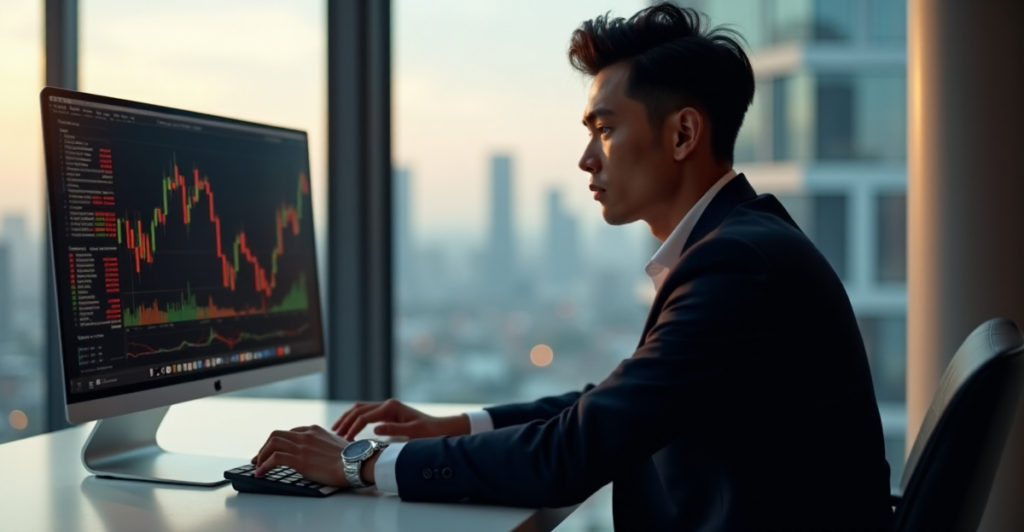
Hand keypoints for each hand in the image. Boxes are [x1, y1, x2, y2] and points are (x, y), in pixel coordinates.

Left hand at [251, 424, 350, 486]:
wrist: (355, 463)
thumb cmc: (351, 457)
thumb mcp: (338, 444)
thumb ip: (327, 444)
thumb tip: (325, 452)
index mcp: (315, 430)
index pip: (290, 432)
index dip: (279, 443)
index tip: (274, 451)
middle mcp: (306, 435)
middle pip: (276, 435)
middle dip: (265, 446)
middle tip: (260, 458)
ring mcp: (302, 446)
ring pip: (272, 443)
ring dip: (261, 455)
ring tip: (258, 466)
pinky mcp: (299, 460)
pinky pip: (275, 458)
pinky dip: (264, 465)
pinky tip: (260, 473)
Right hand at [332, 398, 470, 440]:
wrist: (441, 428)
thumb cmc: (429, 431)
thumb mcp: (414, 432)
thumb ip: (394, 429)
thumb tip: (375, 428)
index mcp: (391, 407)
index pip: (365, 416)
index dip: (353, 427)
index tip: (344, 439)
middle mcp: (387, 405)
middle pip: (359, 409)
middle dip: (345, 420)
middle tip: (333, 433)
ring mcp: (387, 408)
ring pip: (360, 409)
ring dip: (348, 418)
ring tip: (337, 430)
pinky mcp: (387, 414)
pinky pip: (367, 414)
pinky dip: (355, 420)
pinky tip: (349, 429)